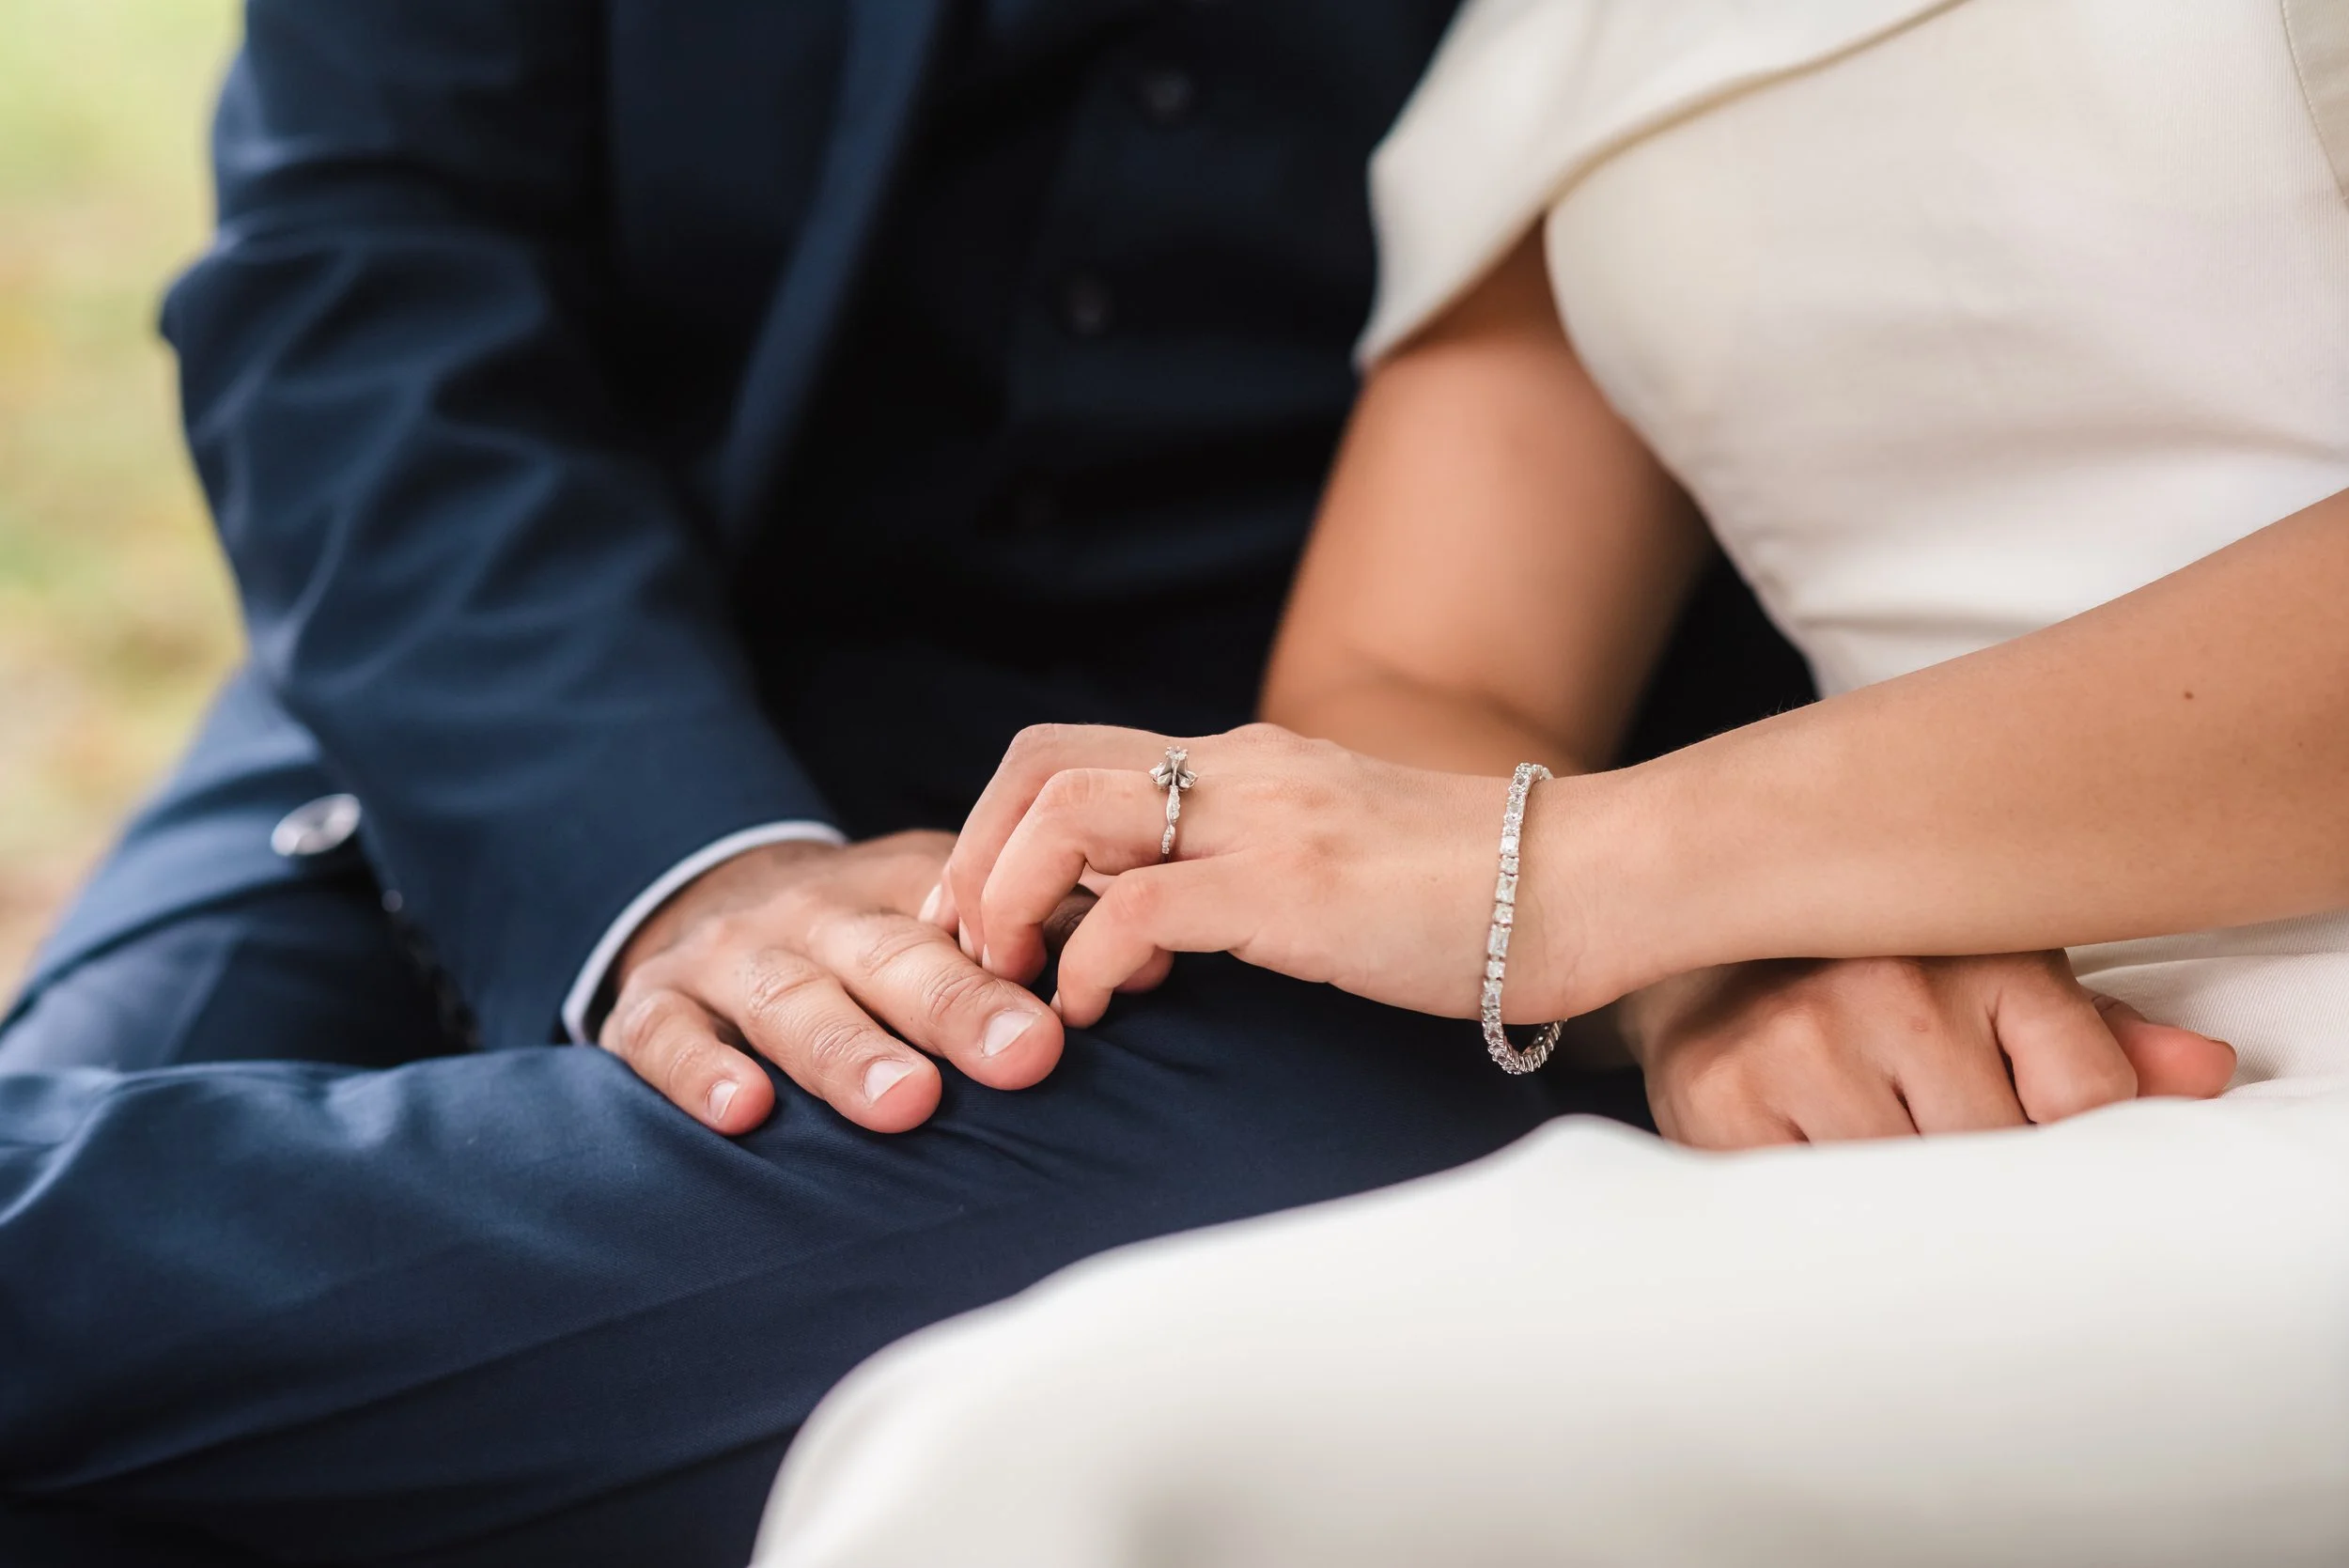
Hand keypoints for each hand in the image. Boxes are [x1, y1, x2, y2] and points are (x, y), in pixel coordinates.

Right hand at [602, 833, 1063, 1133]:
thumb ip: (1033, 938)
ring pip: (790, 1000)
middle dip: (957, 1007)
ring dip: (848, 1051)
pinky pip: (666, 1037)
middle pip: (889, 956)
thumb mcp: (933, 913)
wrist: (700, 902)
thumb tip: (1151, 966)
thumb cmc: (858, 936)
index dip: (1022, 963)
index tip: (1079, 1018)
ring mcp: (729, 961)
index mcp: (895, 892)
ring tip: (905, 1103)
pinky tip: (743, 1113)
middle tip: (1025, 1056)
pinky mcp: (650, 1007)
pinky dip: (700, 1071)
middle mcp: (814, 917)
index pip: (964, 919)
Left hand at [937, 723, 1533, 1023]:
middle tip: (963, 945)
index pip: (1072, 751)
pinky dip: (1084, 964)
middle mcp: (1242, 770)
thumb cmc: (1479, 893)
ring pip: (1068, 816)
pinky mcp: (1292, 890)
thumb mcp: (1339, 854)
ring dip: (1009, 900)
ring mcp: (1265, 821)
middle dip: (973, 854)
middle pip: (1041, 763)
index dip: (995, 824)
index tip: (981, 913)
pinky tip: (1097, 1012)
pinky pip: (1136, 910)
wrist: (1595, 880)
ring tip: (1014, 980)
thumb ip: (1252, 864)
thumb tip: (1162, 919)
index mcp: (1247, 762)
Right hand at [1620, 954, 2237, 1148]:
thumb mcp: (1993, 983)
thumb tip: (2204, 1075)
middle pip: (1999, 1160)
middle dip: (1976, 1177)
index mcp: (1982, 950)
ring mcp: (1800, 1043)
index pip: (2088, 1099)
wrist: (1691, 952)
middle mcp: (1890, 987)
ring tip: (1860, 1140)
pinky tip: (1802, 1155)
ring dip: (1890, 1196)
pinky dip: (1816, 1208)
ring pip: (1906, 1195)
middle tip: (1928, 1141)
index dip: (2069, 1149)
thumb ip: (2096, 1041)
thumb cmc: (1866, 977)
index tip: (2031, 1152)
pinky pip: (1810, 1210)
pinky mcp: (1720, 1099)